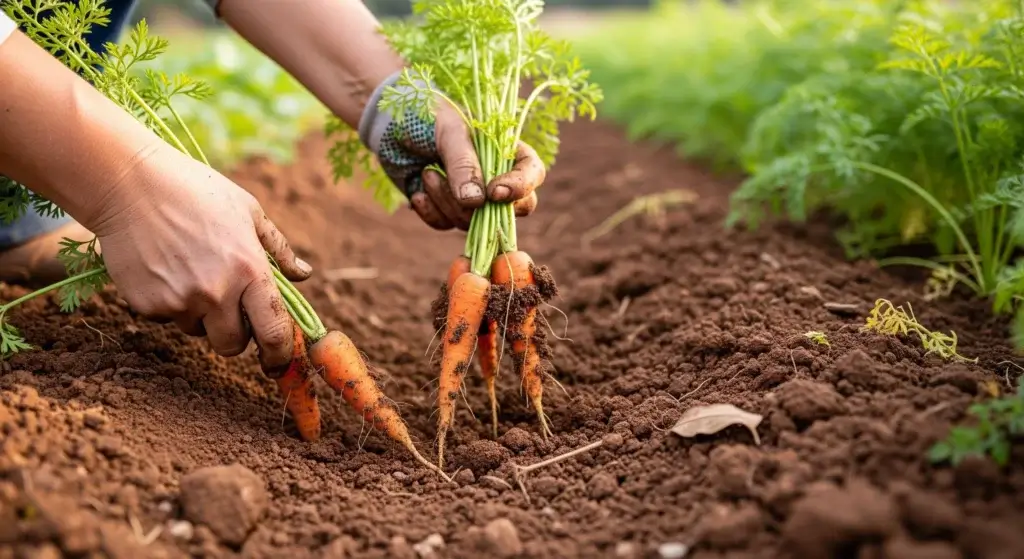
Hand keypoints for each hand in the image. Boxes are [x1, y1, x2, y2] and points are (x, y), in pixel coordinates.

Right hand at [86, 143, 311, 375]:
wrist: (129, 184)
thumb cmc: (196, 191)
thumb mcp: (249, 211)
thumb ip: (277, 249)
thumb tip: (304, 275)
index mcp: (249, 270)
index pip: (274, 332)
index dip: (279, 354)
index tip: (278, 362)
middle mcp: (217, 292)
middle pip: (233, 346)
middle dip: (235, 335)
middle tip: (228, 308)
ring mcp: (180, 301)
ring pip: (197, 331)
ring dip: (200, 314)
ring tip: (189, 269)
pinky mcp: (147, 305)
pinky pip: (166, 318)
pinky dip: (169, 302)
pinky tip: (164, 267)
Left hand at [358, 72, 546, 230]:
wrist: (388, 124)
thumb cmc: (426, 114)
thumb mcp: (448, 131)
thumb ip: (464, 164)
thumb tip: (476, 202)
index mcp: (507, 150)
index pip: (531, 175)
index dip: (520, 188)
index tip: (494, 192)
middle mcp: (495, 177)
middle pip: (507, 211)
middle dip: (475, 205)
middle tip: (444, 177)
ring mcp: (472, 198)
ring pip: (472, 222)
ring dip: (445, 202)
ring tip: (426, 171)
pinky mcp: (446, 209)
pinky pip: (446, 225)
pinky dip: (430, 212)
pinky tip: (417, 193)